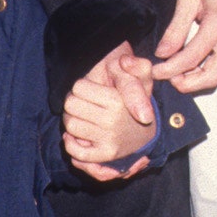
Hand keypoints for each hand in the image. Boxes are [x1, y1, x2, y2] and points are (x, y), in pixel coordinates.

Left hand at [62, 43, 154, 181]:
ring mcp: (109, 140)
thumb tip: (125, 61)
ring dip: (71, 120)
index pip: (78, 87)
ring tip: (83, 117)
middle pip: (70, 105)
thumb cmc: (135, 99)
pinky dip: (70, 143)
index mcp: (117, 101)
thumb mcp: (140, 78)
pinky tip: (75, 136)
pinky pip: (77, 152)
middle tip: (85, 104)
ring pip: (70, 126)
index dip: (82, 87)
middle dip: (74, 102)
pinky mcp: (105, 154)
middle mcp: (113, 121)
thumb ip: (137, 66)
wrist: (146, 130)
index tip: (92, 90)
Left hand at [151, 0, 216, 91]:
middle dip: (185, 83)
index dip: (170, 69)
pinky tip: (191, 64)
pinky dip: (205, 72)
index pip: (191, 58)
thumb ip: (175, 28)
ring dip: (195, 80)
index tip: (155, 71)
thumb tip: (162, 52)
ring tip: (175, 70)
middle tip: (166, 75)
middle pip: (209, 77)